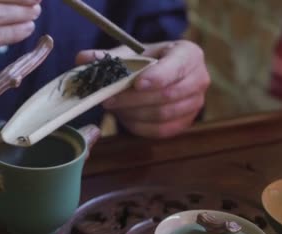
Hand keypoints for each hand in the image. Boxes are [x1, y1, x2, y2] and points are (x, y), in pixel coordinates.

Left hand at [75, 40, 209, 137]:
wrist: (159, 77)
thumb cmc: (145, 63)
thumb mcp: (128, 55)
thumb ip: (106, 57)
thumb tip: (82, 59)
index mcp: (189, 54)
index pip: (177, 67)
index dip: (157, 77)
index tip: (136, 83)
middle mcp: (199, 78)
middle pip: (167, 95)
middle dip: (134, 99)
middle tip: (109, 99)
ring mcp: (195, 103)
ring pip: (162, 115)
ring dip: (133, 113)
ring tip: (115, 106)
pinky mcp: (186, 123)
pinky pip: (161, 130)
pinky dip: (139, 126)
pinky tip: (125, 117)